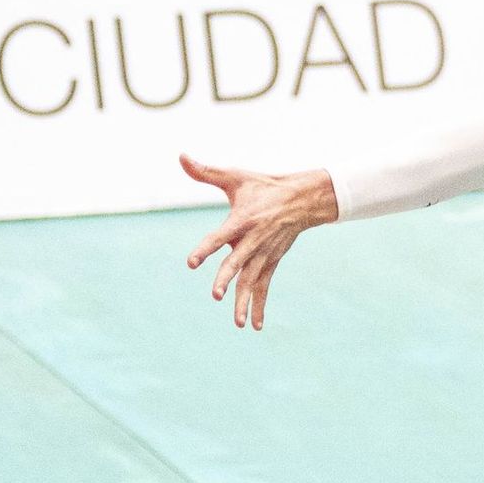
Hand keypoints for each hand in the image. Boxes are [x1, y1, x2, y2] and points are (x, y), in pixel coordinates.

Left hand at [182, 154, 338, 330]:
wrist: (302, 199)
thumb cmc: (263, 186)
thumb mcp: (235, 177)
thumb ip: (206, 172)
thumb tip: (181, 156)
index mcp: (242, 220)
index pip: (220, 237)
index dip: (206, 249)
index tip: (191, 263)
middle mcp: (253, 240)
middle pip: (237, 263)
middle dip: (226, 278)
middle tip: (214, 295)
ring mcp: (264, 254)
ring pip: (252, 280)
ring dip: (245, 301)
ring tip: (238, 323)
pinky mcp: (271, 262)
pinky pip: (264, 287)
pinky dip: (260, 306)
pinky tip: (255, 326)